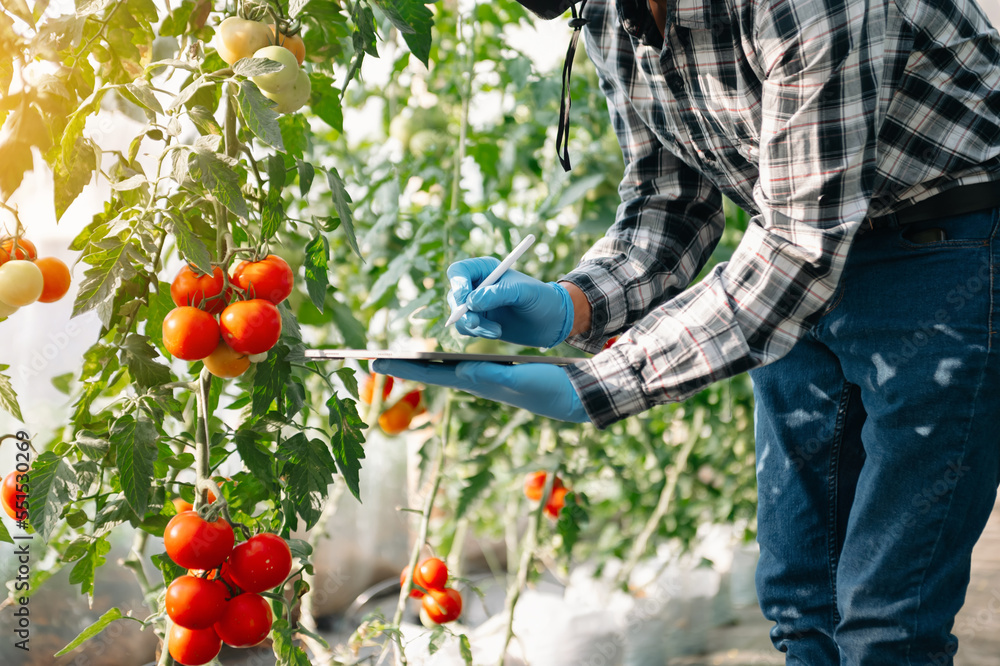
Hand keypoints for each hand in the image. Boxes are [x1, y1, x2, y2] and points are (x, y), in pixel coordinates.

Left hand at [371, 359, 589, 422]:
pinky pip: (459, 366)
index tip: (376, 360)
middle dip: (403, 365)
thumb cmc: (549, 388)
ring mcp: (483, 379)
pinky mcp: (494, 374)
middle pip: (431, 372)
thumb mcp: (519, 380)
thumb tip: (461, 371)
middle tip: (374, 358)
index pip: (432, 372)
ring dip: (420, 364)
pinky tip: (436, 358)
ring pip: (443, 369)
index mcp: (477, 382)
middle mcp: (475, 382)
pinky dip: (443, 361)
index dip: (403, 365)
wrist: (572, 397)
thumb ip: (490, 376)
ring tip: (397, 357)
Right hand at [448, 257, 573, 348]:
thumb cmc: (541, 298)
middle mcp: (478, 286)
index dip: (458, 285)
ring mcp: (478, 305)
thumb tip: (471, 302)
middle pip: (454, 296)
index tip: (465, 300)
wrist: (552, 321)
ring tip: (497, 331)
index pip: (459, 272)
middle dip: (463, 312)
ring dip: (474, 326)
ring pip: (459, 316)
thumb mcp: (523, 292)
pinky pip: (466, 329)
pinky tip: (496, 332)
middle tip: (476, 323)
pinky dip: (478, 334)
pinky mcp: (481, 322)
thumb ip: (497, 294)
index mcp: (486, 269)